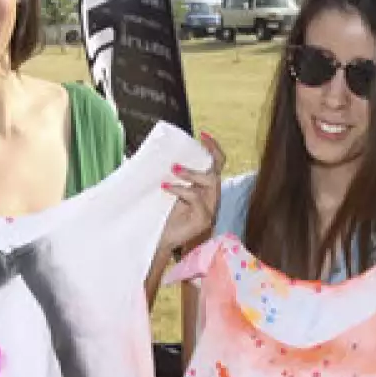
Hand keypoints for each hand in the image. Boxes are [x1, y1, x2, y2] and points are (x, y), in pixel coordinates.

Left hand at [161, 130, 224, 255]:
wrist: (158, 241)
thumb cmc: (163, 217)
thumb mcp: (169, 191)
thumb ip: (173, 176)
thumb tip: (162, 153)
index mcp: (204, 188)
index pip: (217, 164)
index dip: (213, 148)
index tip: (202, 135)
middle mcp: (211, 198)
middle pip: (216, 172)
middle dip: (202, 161)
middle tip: (176, 162)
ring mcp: (210, 209)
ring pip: (211, 183)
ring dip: (191, 174)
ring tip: (174, 170)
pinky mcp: (204, 220)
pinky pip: (197, 198)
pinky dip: (181, 190)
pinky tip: (166, 187)